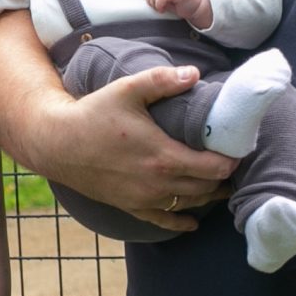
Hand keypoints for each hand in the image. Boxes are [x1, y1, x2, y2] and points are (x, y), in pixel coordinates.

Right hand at [57, 65, 234, 230]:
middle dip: (224, 177)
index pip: (214, 167)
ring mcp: (145, 198)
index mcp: (163, 156)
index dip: (232, 159)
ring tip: (221, 184)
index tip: (238, 147)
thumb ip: (162, 80)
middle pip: (207, 187)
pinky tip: (192, 221)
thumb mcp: (127, 90)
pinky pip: (164, 221)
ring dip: (209, 195)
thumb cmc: (92, 115)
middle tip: (232, 163)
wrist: (56, 144)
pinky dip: (182, 222)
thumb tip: (194, 73)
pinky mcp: (131, 206)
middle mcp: (158, 183)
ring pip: (190, 204)